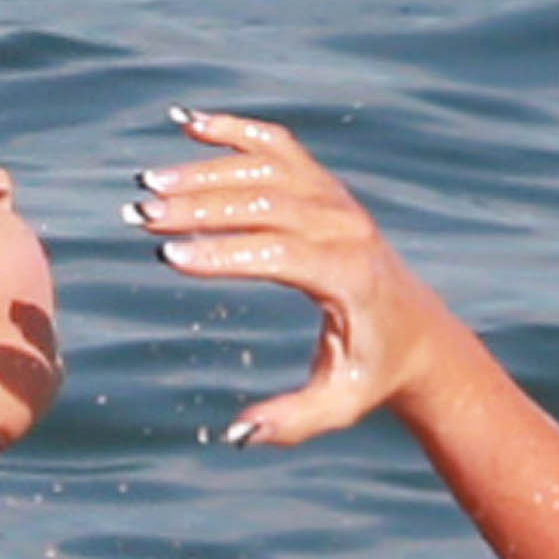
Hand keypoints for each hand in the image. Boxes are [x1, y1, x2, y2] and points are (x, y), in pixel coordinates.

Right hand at [127, 110, 452, 444]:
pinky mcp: (325, 187)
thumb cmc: (371, 374)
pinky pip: (277, 148)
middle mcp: (345, 226)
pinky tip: (188, 123)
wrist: (417, 333)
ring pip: (265, 170)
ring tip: (148, 184)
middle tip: (141, 217)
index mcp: (348, 276)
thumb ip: (290, 421)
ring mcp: (336, 199)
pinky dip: (234, 133)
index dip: (223, 255)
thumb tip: (236, 435)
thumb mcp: (337, 406)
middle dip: (199, 208)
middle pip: (265, 204)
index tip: (168, 258)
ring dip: (205, 172)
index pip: (279, 254)